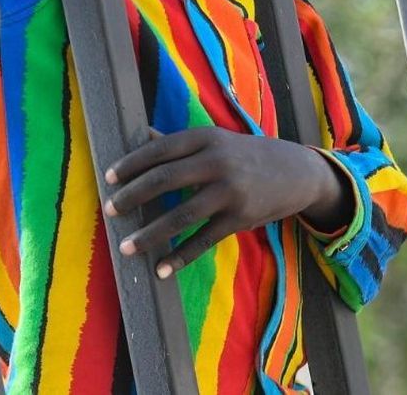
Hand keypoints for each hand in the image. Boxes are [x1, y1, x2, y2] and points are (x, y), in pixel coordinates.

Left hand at [104, 127, 351, 278]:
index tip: (108, 178)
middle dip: (132, 196)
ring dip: (150, 234)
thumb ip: (180, 142)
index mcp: (207, 137)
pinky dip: (180, 257)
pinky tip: (160, 269)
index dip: (131, 164)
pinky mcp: (240, 218)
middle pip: (165, 179)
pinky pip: (203, 241)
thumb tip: (143, 136)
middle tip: (109, 211)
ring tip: (126, 247)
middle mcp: (217, 161)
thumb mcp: (216, 141)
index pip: (160, 149)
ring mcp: (230, 191)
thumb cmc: (247, 155)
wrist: (297, 172)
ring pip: (181, 215)